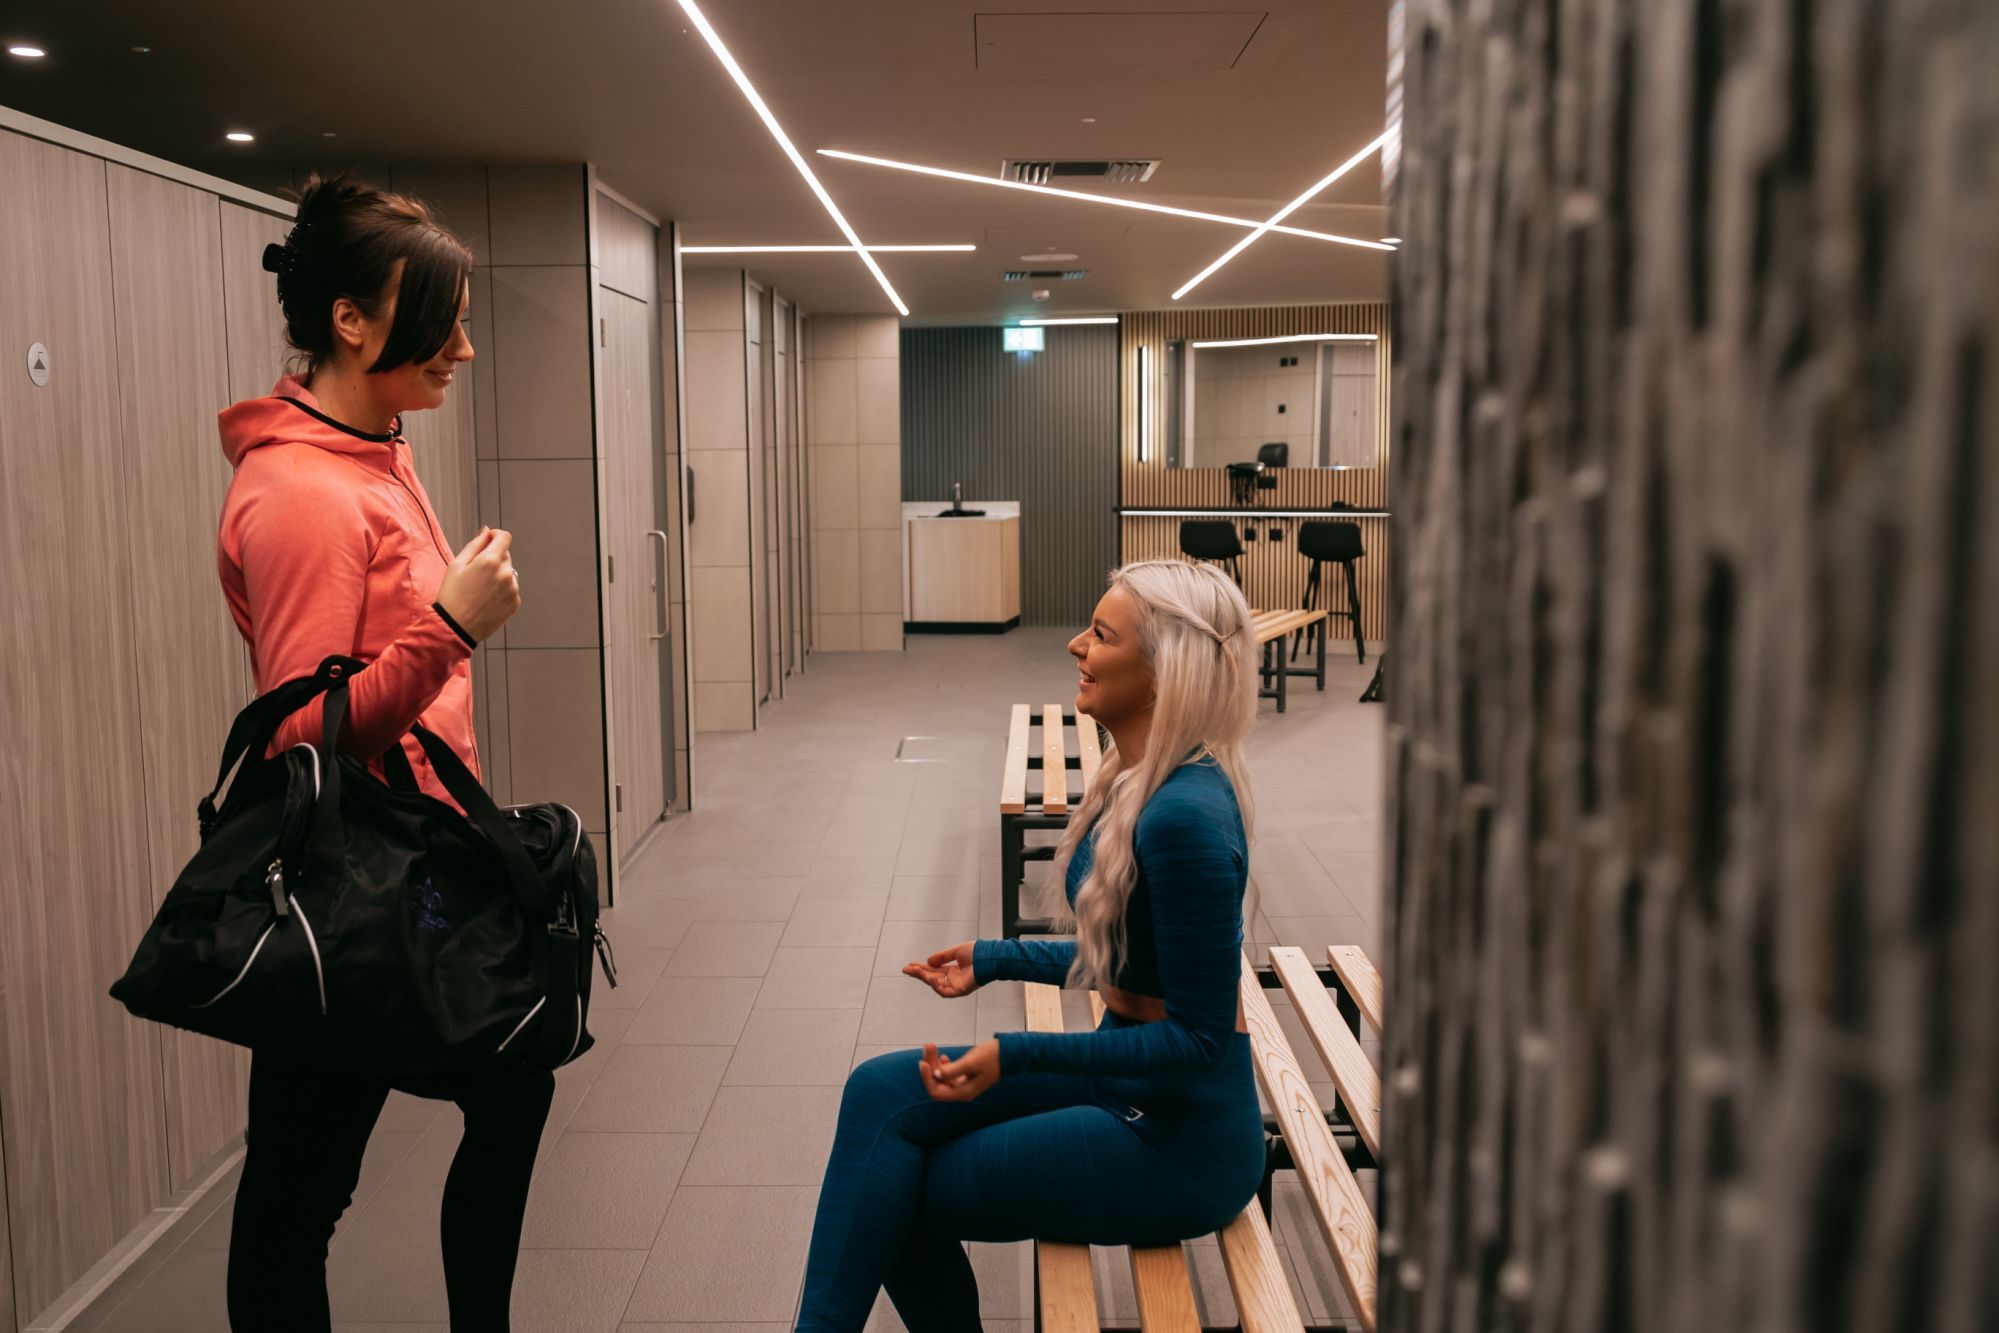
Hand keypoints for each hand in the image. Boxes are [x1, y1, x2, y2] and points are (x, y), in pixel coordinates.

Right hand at [436, 527, 520, 641]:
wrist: (455, 627)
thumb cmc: (452, 595)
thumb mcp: (456, 565)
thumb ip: (475, 545)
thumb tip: (487, 531)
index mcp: (490, 561)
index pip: (504, 537)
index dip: (496, 536)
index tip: (488, 541)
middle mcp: (506, 573)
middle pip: (506, 555)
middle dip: (493, 558)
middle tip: (475, 573)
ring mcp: (513, 589)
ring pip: (509, 573)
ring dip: (498, 575)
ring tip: (480, 590)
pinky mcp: (515, 603)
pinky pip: (511, 588)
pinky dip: (502, 590)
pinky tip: (486, 599)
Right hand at [903, 942, 979, 997]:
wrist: (990, 957)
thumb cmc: (978, 953)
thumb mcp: (956, 951)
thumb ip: (942, 956)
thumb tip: (928, 961)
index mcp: (953, 970)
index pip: (933, 970)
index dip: (921, 967)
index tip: (910, 964)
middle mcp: (953, 979)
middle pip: (932, 977)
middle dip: (918, 973)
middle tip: (905, 969)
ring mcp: (957, 985)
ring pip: (935, 984)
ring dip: (924, 978)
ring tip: (914, 971)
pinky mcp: (961, 990)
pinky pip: (945, 991)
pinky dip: (936, 986)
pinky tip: (929, 978)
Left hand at [921, 1040, 1000, 1101]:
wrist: (1009, 1053)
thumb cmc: (992, 1057)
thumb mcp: (971, 1063)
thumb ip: (952, 1071)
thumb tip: (936, 1075)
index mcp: (963, 1093)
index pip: (936, 1092)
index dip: (927, 1078)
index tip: (923, 1061)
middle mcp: (962, 1091)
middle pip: (937, 1083)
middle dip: (930, 1065)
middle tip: (929, 1045)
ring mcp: (963, 1084)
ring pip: (941, 1076)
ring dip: (935, 1063)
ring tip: (932, 1046)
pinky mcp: (966, 1076)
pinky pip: (948, 1074)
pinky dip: (943, 1065)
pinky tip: (943, 1056)